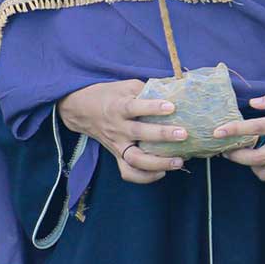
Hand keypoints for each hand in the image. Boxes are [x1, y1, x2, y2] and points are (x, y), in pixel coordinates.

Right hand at [59, 80, 188, 184]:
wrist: (81, 110)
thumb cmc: (110, 96)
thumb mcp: (125, 86)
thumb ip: (147, 89)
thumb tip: (175, 91)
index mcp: (118, 107)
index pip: (134, 107)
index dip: (152, 107)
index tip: (171, 107)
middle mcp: (117, 128)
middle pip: (138, 134)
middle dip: (162, 135)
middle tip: (183, 134)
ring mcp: (117, 145)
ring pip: (135, 159)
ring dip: (158, 163)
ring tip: (179, 161)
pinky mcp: (117, 156)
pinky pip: (128, 172)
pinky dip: (144, 177)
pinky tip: (162, 173)